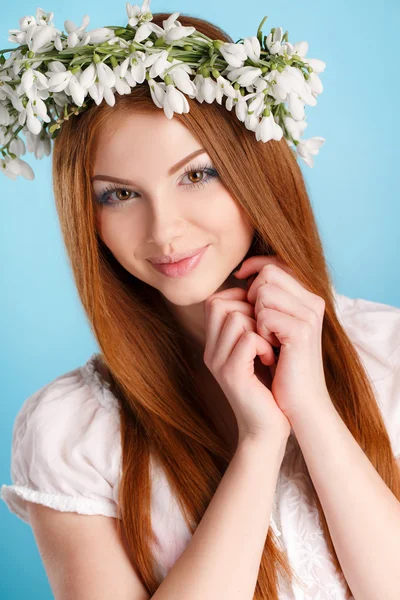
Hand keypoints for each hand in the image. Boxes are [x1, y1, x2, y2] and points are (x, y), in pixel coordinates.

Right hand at [203, 286, 291, 443]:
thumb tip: (259, 293)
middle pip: (221, 303)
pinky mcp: (231, 374)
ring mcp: (217, 362)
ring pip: (235, 316)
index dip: (242, 299)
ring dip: (260, 327)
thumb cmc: (268, 389)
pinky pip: (248, 338)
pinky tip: (270, 359)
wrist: (267, 430)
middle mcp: (210, 351)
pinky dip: (264, 344)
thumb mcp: (257, 352)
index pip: (216, 299)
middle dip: (251, 310)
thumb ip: (251, 326)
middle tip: (266, 333)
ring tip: (269, 347)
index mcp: (214, 344)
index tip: (262, 320)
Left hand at [234, 255, 331, 418]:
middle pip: (269, 273)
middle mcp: (312, 302)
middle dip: (253, 296)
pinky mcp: (302, 331)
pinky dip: (260, 333)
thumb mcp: (271, 329)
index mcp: (307, 298)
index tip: (239, 276)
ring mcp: (309, 315)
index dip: (255, 265)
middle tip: (259, 327)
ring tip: (267, 341)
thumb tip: (243, 274)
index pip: (277, 263)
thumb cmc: (282, 368)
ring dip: (256, 317)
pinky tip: (271, 352)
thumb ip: (264, 301)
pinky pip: (265, 315)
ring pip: (265, 292)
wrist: (299, 403)